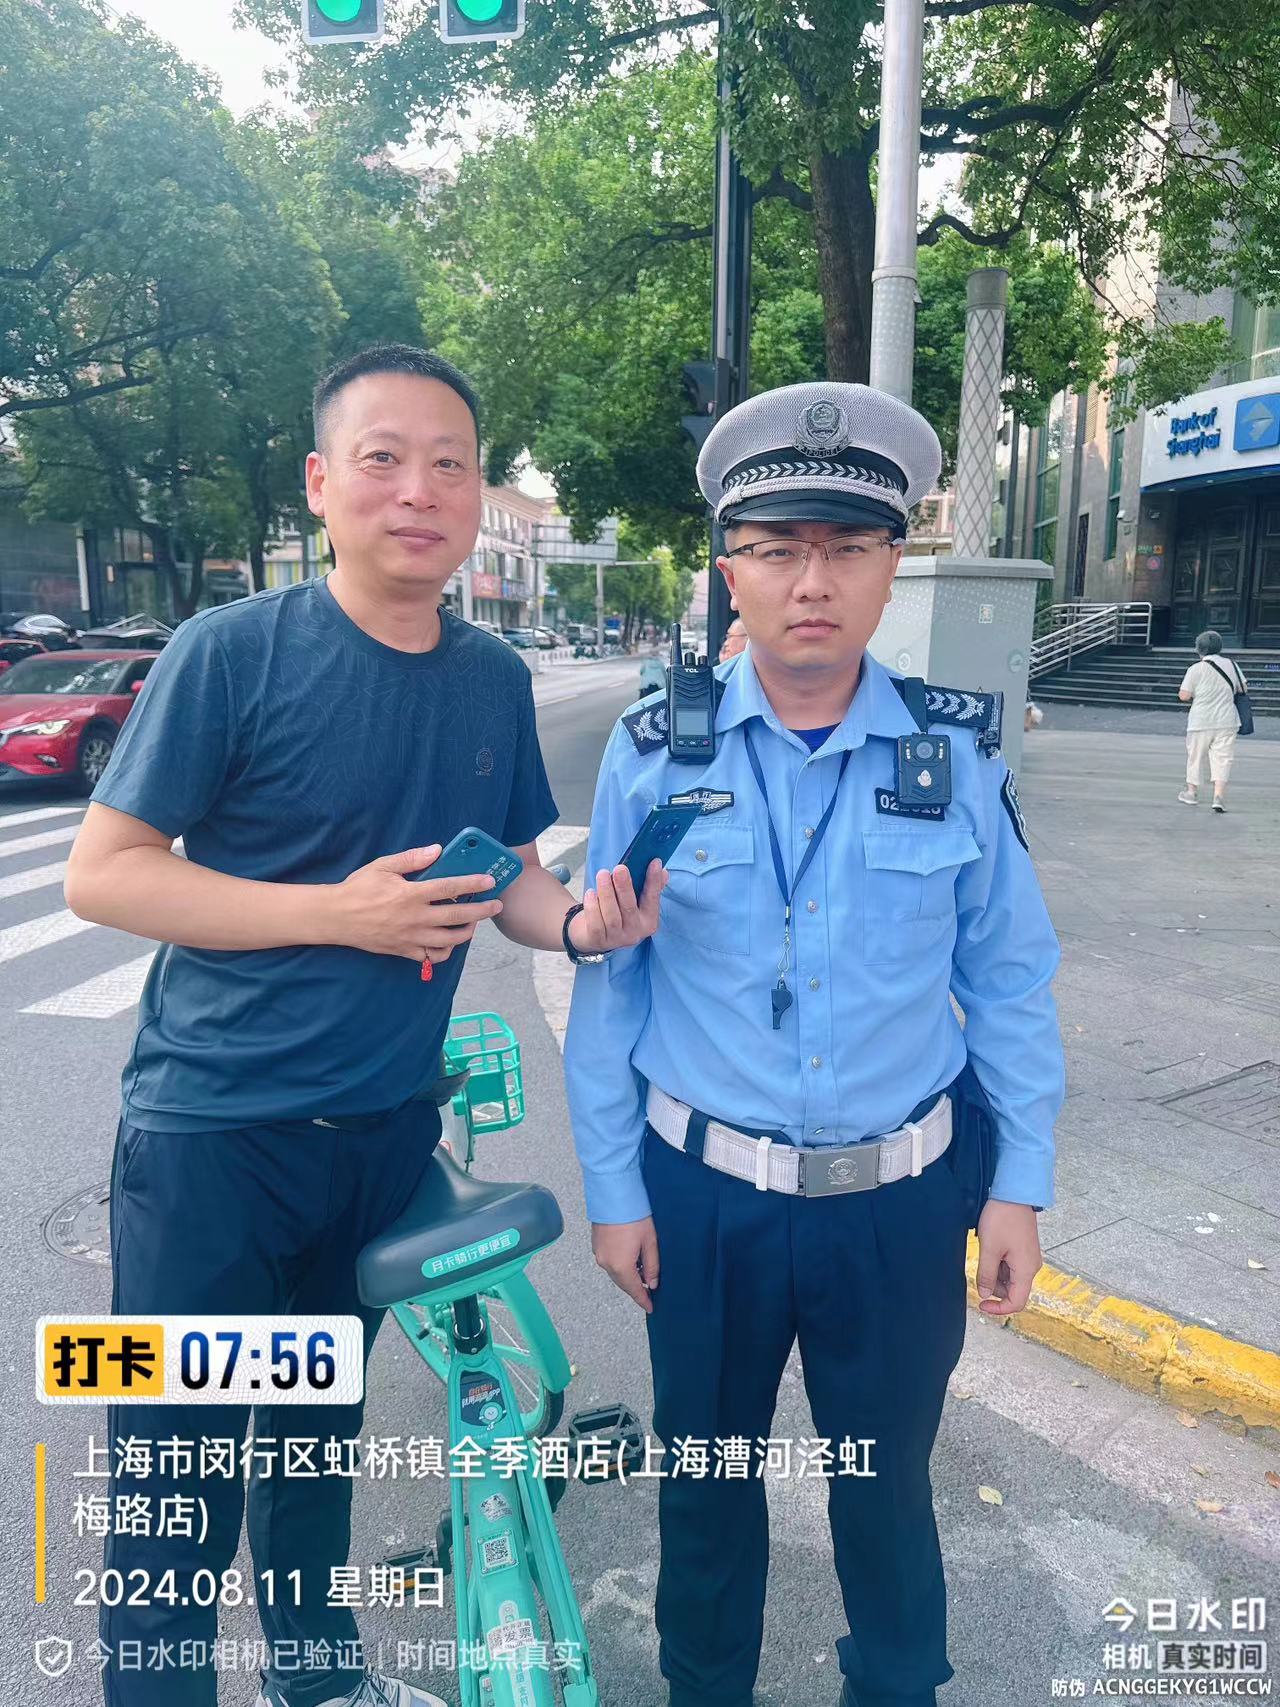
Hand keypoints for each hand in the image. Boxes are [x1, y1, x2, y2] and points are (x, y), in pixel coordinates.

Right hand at [326, 844, 503, 963]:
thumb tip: (436, 850)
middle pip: (457, 916)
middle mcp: (414, 918)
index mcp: (411, 895)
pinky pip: (431, 957)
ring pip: (448, 941)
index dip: (472, 884)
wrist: (336, 917)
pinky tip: (449, 942)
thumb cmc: (358, 889)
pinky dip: (444, 952)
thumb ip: (411, 859)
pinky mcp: (403, 951)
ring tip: (474, 924)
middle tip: (496, 905)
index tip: (489, 881)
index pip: (449, 887)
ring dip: (467, 932)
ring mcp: (410, 938)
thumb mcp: (382, 866)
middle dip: (481, 911)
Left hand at [569, 861, 668, 955]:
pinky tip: (591, 893)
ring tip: (602, 874)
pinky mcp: (598, 940)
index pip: (653, 900)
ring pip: (611, 915)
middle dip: (625, 887)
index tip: (654, 862)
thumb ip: (650, 888)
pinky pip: (596, 923)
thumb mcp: (635, 903)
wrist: (595, 936)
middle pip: (629, 908)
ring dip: (606, 892)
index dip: (654, 881)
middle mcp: (634, 933)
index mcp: (648, 922)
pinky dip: (592, 906)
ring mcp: (616, 938)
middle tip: (620, 868)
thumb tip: (664, 872)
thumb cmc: (618, 912)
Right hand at [591, 1217, 659, 1312]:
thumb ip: (651, 1266)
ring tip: (642, 1272)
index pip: (634, 1290)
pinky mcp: (596, 1244)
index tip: (650, 1308)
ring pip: (615, 1273)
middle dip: (635, 1288)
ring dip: (628, 1276)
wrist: (613, 1195)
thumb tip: (651, 1283)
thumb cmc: (634, 1216)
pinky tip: (630, 1259)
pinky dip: (620, 1266)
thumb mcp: (650, 1242)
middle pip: (623, 1283)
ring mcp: (599, 1254)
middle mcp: (606, 1263)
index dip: (643, 1300)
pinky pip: (609, 1262)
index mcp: (621, 1266)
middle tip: (648, 1291)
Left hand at [974, 1200, 1042, 1316]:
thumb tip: (985, 1294)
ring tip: (986, 1254)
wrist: (1014, 1193)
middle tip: (979, 1270)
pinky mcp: (1024, 1250)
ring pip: (1010, 1278)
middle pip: (1013, 1290)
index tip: (982, 1305)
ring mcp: (1028, 1258)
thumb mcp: (989, 1248)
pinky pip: (1011, 1266)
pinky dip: (999, 1264)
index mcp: (1026, 1270)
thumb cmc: (1003, 1218)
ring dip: (995, 1274)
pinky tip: (990, 1249)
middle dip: (994, 1287)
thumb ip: (986, 1275)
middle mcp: (1031, 1266)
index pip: (1016, 1302)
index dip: (998, 1308)